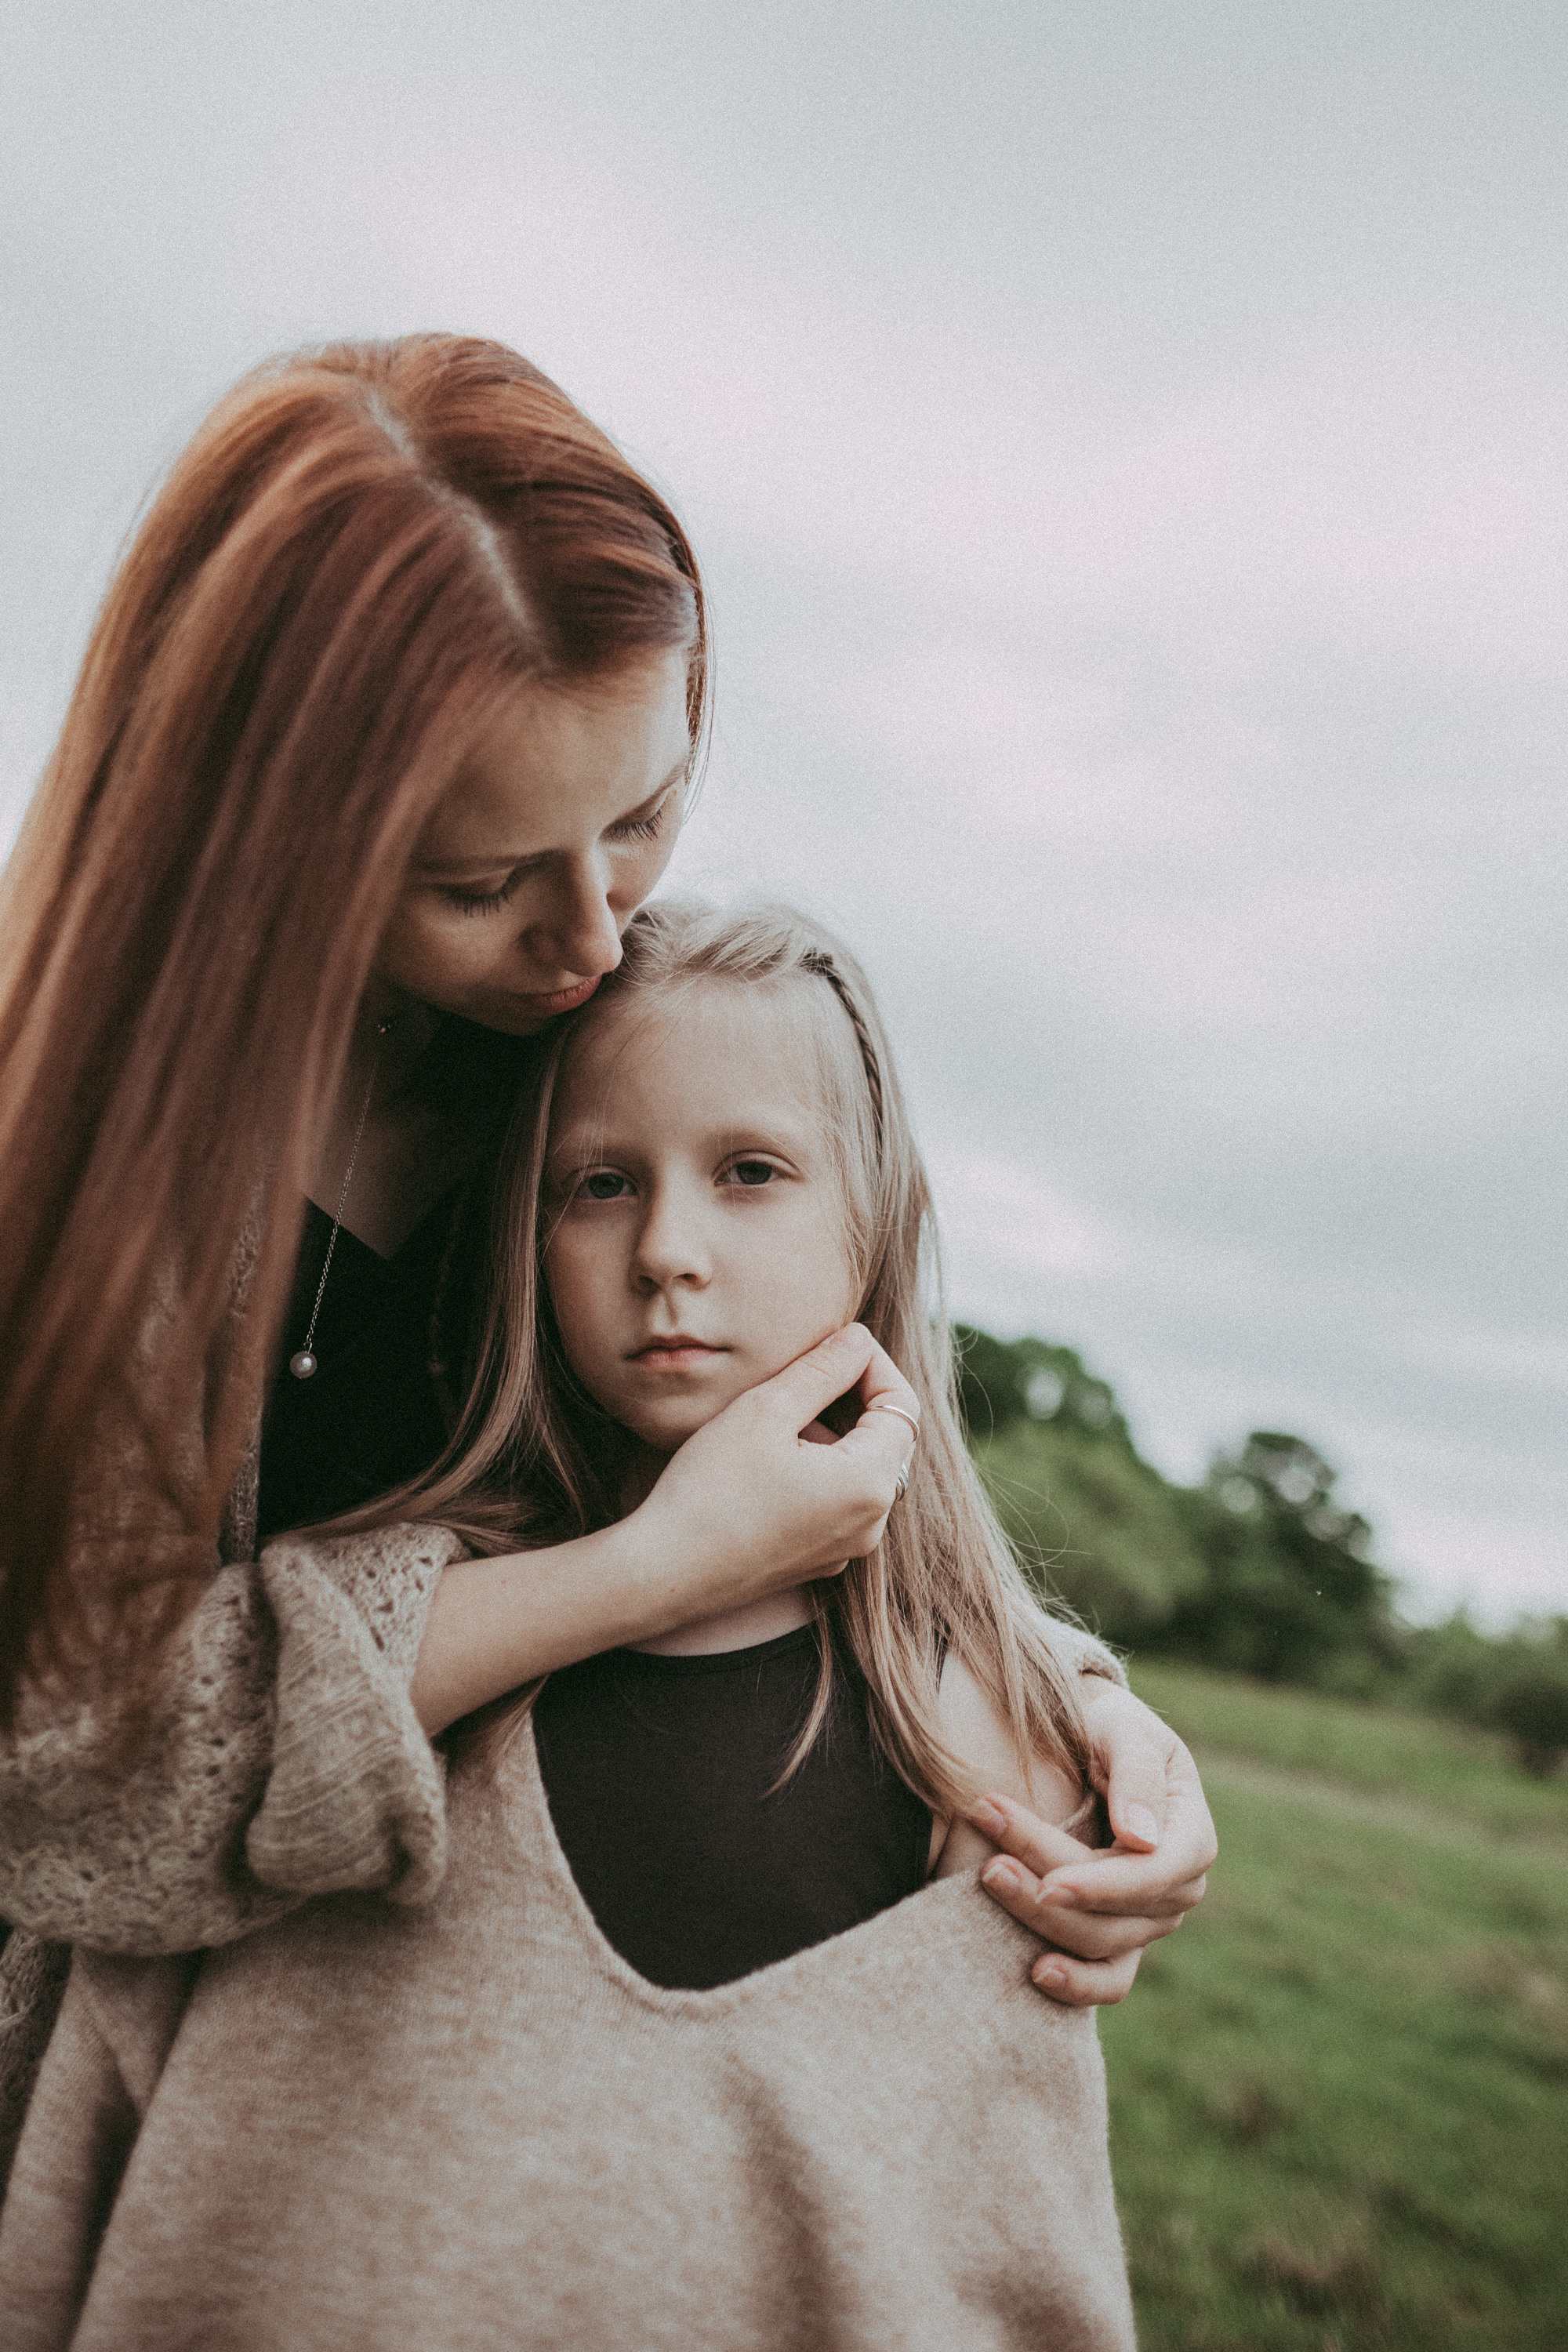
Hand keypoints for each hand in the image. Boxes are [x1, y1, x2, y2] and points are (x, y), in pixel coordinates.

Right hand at [631, 1323, 919, 1606]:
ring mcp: (846, 1548)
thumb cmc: (710, 1489)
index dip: (874, 1365)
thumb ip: (822, 1370)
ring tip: (780, 1415)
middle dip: (856, 1398)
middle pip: (887, 1441)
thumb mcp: (766, 1411)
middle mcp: (871, 1524)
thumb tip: (858, 1340)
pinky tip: (771, 1459)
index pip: (901, 1406)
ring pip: (861, 1471)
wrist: (663, 1573)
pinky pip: (839, 1503)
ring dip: (834, 1434)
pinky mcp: (819, 1561)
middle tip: (811, 1369)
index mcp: (869, 1484)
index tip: (838, 1342)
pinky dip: (820, 1470)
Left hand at [970, 1683, 1215, 2007]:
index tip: (1050, 1881)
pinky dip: (1077, 1985)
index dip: (1103, 1886)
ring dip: (1040, 1922)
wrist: (1084, 1740)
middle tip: (990, 1863)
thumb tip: (1142, 1838)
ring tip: (988, 1877)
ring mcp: (1149, 1919)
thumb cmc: (1107, 1726)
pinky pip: (1108, 1979)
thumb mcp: (1123, 1728)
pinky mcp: (1117, 1937)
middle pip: (1116, 1913)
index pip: (1154, 1876)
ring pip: (1100, 1943)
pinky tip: (1035, 1972)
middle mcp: (1178, 1887)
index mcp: (1191, 1834)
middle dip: (1049, 1891)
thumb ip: (1135, 1772)